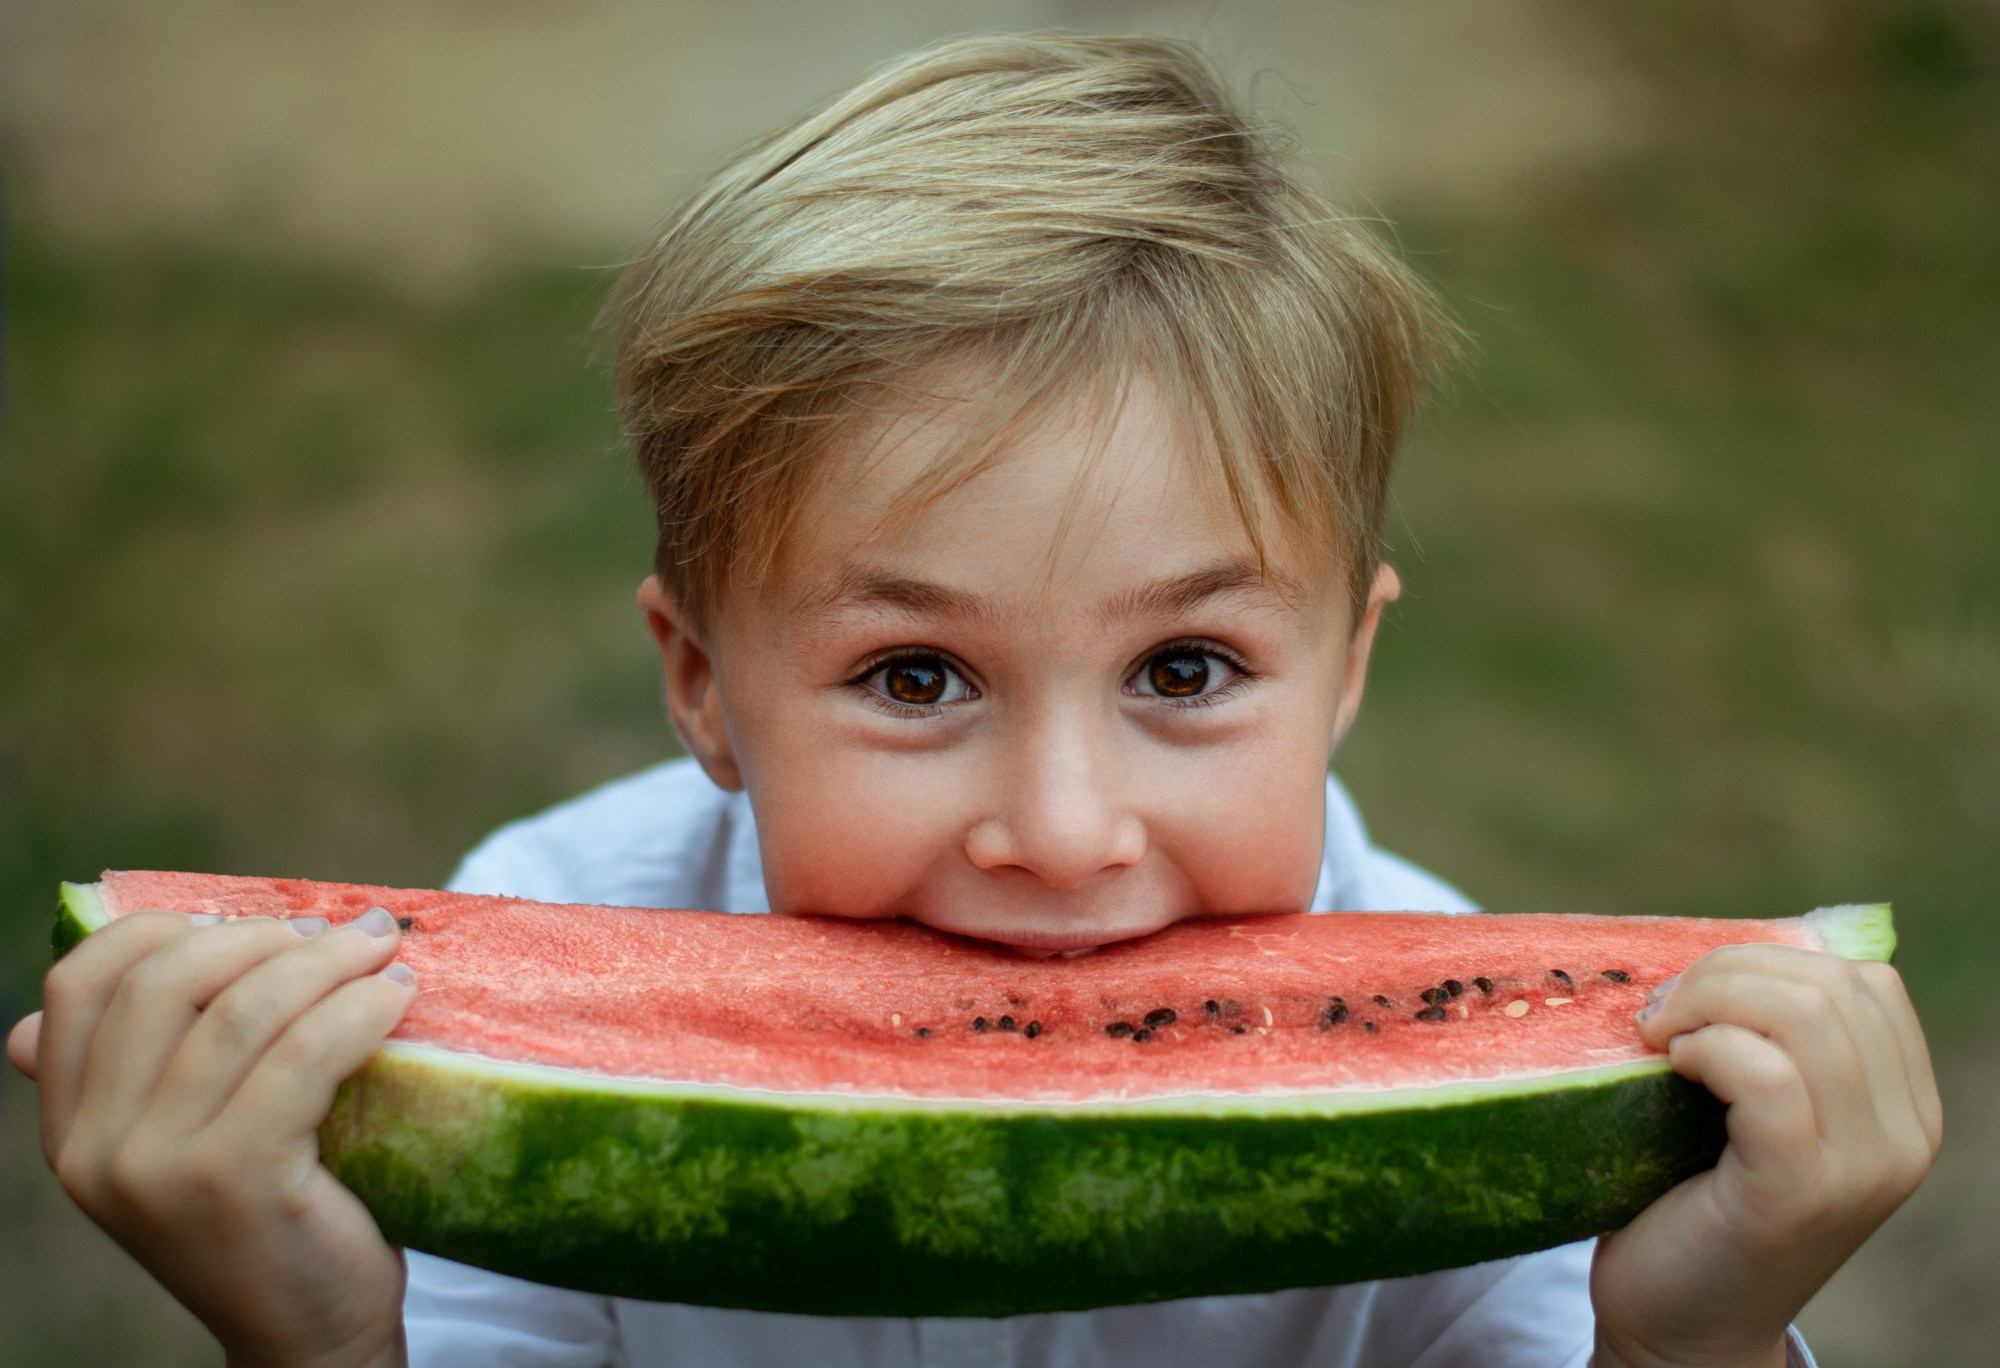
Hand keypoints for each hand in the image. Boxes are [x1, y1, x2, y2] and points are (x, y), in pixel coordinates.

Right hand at [6, 907, 418, 1367]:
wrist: (311, 1334)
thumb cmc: (272, 1215)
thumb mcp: (191, 1140)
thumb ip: (155, 1068)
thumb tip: (135, 956)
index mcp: (71, 1128)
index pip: (78, 985)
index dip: (161, 929)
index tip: (243, 919)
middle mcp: (93, 1149)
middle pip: (165, 982)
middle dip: (260, 936)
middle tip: (338, 932)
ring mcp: (157, 1169)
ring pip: (243, 1012)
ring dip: (329, 962)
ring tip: (386, 952)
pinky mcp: (236, 1180)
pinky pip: (303, 1055)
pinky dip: (359, 1008)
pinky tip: (398, 997)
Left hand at [1588, 944, 1942, 1367]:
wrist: (1681, 1325)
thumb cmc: (1697, 1200)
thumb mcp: (1755, 1108)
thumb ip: (1768, 1036)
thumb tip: (1721, 948)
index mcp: (1905, 1108)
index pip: (1865, 981)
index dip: (1768, 961)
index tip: (1696, 995)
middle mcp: (1904, 1138)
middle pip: (1831, 985)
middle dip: (1726, 972)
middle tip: (1659, 1014)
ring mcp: (1862, 1169)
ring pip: (1804, 1015)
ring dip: (1709, 1003)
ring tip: (1658, 1038)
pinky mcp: (1799, 1192)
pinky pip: (1766, 1075)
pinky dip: (1708, 1048)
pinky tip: (1672, 1068)